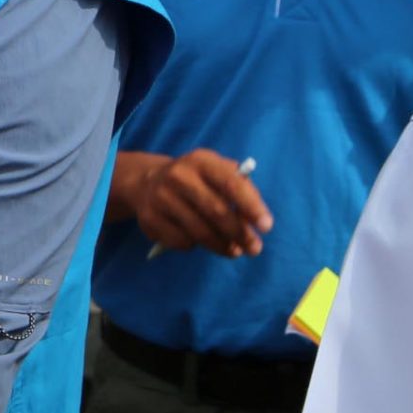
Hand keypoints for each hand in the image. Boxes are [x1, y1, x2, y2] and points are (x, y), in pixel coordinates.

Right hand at [130, 149, 271, 257]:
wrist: (145, 182)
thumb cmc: (195, 180)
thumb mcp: (216, 173)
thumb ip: (240, 190)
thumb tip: (255, 221)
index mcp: (201, 161)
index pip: (230, 184)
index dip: (251, 206)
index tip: (266, 227)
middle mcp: (178, 176)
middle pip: (216, 211)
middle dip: (240, 233)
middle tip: (254, 248)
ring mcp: (160, 197)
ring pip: (199, 231)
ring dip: (222, 246)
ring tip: (233, 250)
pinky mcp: (149, 218)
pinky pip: (181, 241)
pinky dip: (195, 246)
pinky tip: (198, 241)